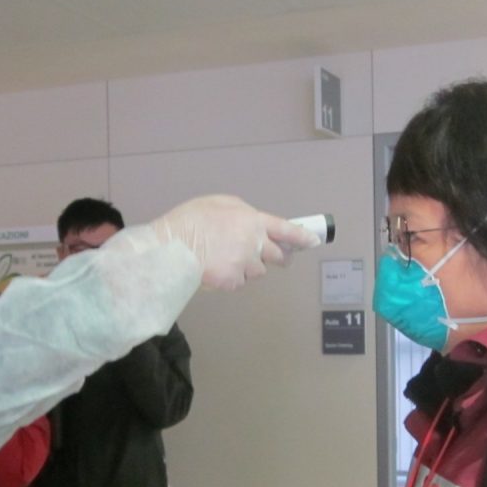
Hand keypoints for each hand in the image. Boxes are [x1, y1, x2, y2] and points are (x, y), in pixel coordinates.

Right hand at [151, 195, 319, 290]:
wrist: (173, 249)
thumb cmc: (190, 222)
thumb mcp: (216, 204)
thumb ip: (239, 214)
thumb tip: (249, 223)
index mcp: (251, 221)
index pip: (285, 230)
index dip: (301, 237)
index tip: (313, 241)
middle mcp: (254, 243)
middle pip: (277, 255)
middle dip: (280, 257)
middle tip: (278, 258)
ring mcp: (245, 264)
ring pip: (257, 270)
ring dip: (249, 267)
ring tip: (226, 259)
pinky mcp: (235, 282)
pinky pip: (239, 281)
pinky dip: (231, 278)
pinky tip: (215, 270)